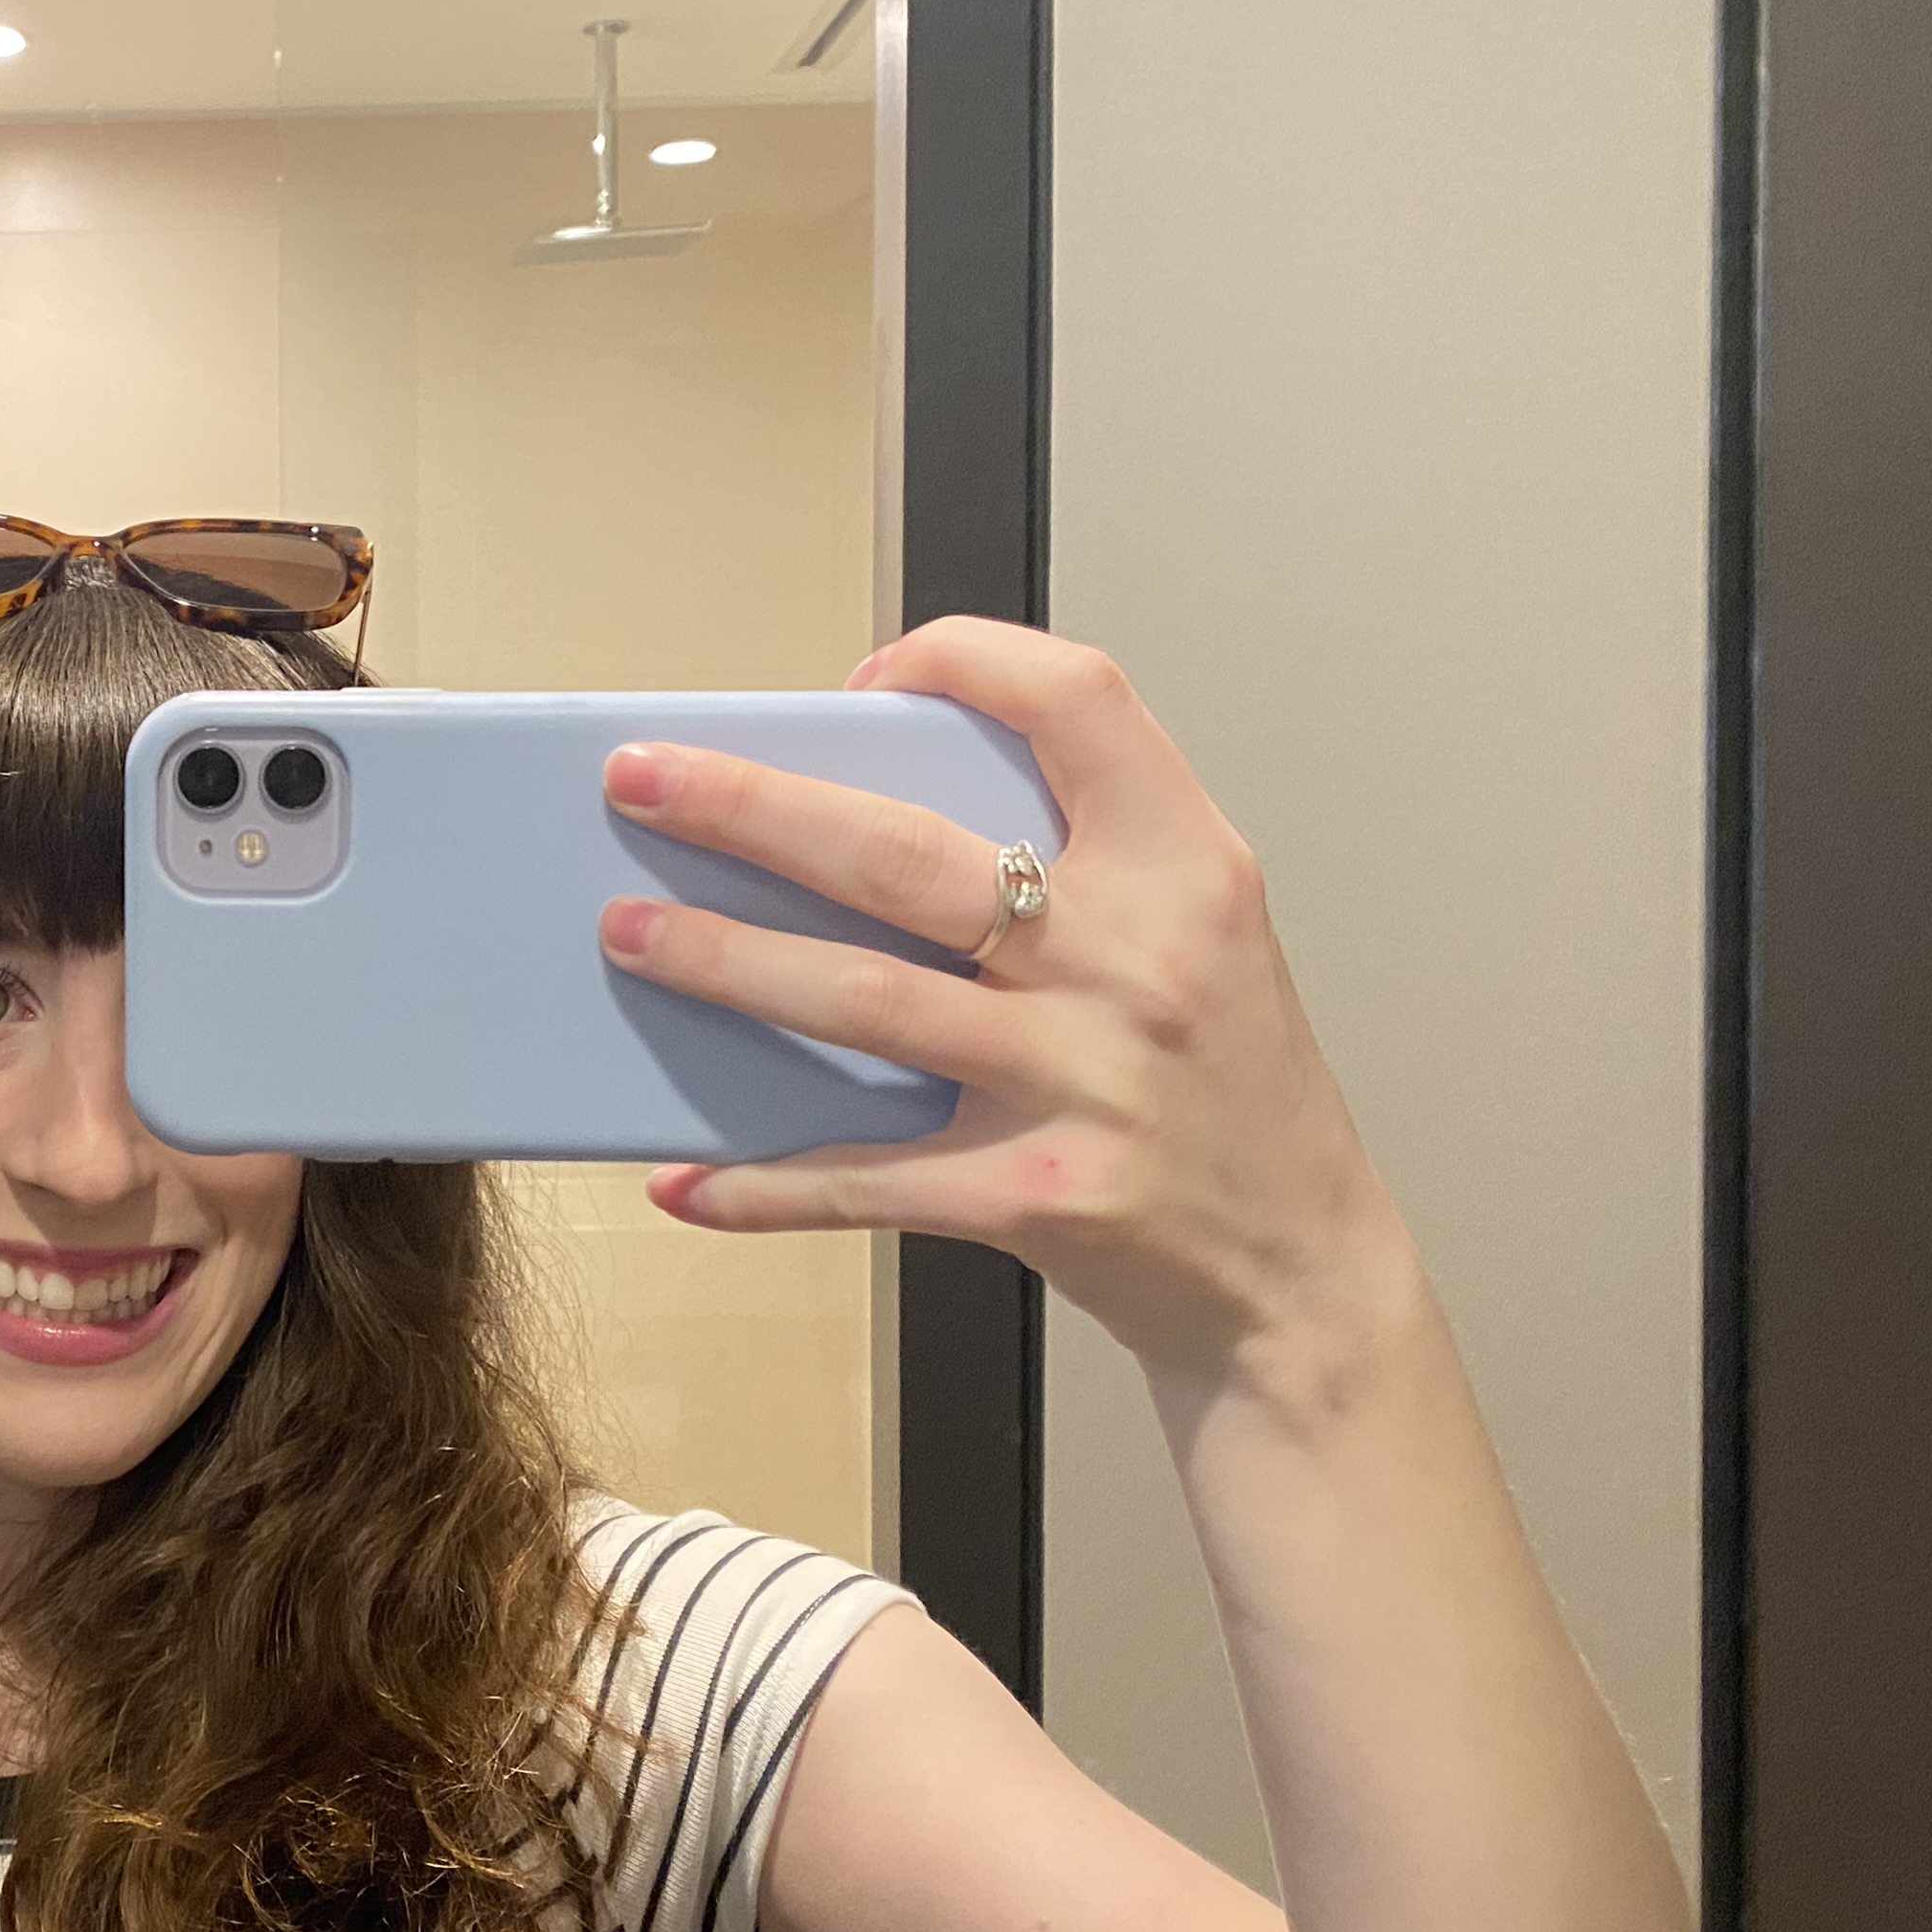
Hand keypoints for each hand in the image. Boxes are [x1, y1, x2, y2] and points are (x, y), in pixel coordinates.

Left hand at [596, 617, 1404, 1383]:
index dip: (963, 660)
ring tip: (627, 932)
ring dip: (725, 962)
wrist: (1304, 1271)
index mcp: (1185, 867)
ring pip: (863, 1003)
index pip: (1075, 701)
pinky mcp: (1039, 1197)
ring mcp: (1084, 1083)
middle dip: (752, 809)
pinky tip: (687, 1178)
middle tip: (642, 781)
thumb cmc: (1232, 1091)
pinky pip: (868, 1182)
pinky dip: (765, 1185)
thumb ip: (1081, 862)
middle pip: (907, 857)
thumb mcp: (1203, 935)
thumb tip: (870, 805)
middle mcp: (1135, 962)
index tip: (866, 679)